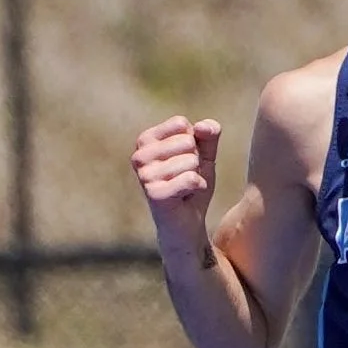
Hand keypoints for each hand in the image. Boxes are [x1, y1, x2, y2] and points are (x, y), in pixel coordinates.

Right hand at [131, 116, 220, 239]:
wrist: (187, 223)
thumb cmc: (192, 185)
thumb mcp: (204, 155)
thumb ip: (208, 135)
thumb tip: (201, 126)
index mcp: (146, 140)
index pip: (181, 124)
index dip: (194, 143)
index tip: (185, 160)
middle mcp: (139, 155)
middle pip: (187, 142)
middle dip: (196, 161)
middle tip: (185, 177)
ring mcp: (144, 175)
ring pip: (190, 161)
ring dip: (196, 176)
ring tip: (184, 188)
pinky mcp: (154, 193)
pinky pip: (191, 179)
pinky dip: (198, 188)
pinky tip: (186, 197)